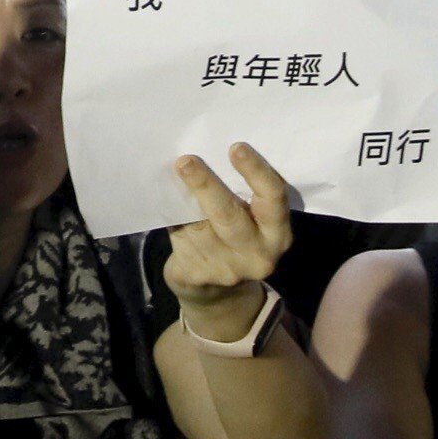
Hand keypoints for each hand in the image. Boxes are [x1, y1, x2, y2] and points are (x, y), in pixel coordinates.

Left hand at [158, 145, 296, 345]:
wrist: (216, 291)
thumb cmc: (231, 237)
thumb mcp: (248, 221)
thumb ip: (237, 193)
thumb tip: (206, 148)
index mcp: (277, 233)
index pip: (273, 199)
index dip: (256, 172)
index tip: (236, 147)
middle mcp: (258, 254)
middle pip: (229, 216)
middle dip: (206, 186)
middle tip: (186, 160)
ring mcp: (228, 269)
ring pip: (198, 227)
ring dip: (182, 200)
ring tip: (171, 173)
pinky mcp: (199, 275)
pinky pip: (179, 238)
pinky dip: (169, 217)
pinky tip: (160, 200)